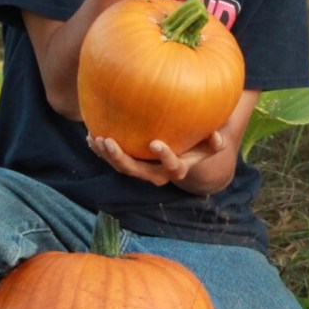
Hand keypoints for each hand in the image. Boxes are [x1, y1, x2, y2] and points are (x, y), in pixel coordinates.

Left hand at [87, 132, 225, 187]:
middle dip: (121, 159)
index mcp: (177, 169)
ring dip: (107, 155)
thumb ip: (215, 142)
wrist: (185, 157)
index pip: (171, 167)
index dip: (164, 157)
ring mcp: (142, 170)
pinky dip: (101, 150)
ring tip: (95, 138)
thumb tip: (217, 136)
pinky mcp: (131, 163)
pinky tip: (91, 135)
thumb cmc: (199, 145)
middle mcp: (157, 174)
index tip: (155, 142)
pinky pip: (114, 159)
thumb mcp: (210, 145)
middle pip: (137, 171)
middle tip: (109, 142)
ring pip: (122, 167)